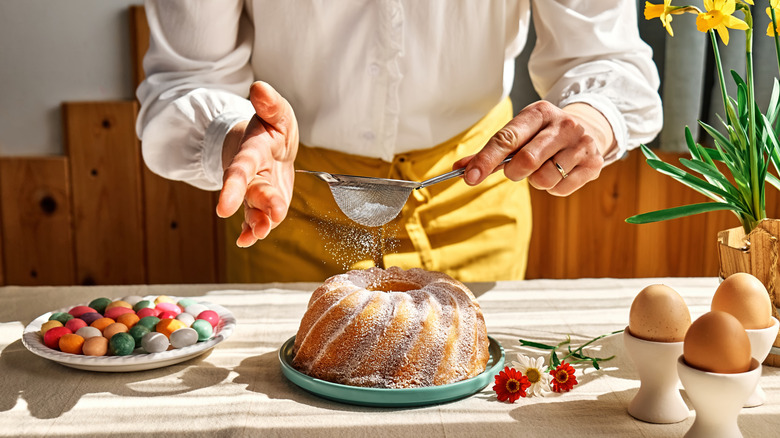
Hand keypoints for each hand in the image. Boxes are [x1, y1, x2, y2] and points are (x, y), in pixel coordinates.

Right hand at [216, 81, 298, 246]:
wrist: (269, 144)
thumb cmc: (271, 128)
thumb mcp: (277, 112)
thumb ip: (270, 103)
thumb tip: (260, 88)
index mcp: (253, 150)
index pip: (241, 168)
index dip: (233, 186)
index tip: (223, 207)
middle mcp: (251, 174)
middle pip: (249, 192)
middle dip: (256, 207)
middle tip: (264, 222)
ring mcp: (255, 190)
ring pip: (253, 208)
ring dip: (257, 222)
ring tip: (261, 232)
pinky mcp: (263, 203)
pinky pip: (255, 218)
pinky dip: (252, 230)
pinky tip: (248, 240)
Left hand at [456, 101, 615, 195]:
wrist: (590, 129)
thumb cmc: (544, 134)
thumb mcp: (520, 132)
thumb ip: (490, 151)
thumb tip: (458, 168)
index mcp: (539, 112)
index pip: (507, 138)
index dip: (486, 159)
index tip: (470, 177)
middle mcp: (563, 124)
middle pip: (526, 161)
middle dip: (515, 172)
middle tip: (517, 169)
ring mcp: (581, 143)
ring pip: (544, 179)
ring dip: (537, 180)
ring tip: (545, 166)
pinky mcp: (593, 163)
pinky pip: (560, 189)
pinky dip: (554, 187)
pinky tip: (560, 172)